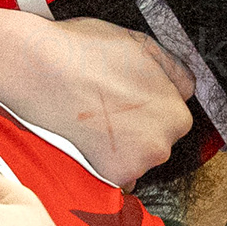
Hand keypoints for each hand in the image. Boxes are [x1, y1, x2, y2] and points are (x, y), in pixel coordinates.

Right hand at [4, 16, 197, 185]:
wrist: (40, 73)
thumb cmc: (86, 55)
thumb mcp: (143, 46)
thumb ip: (175, 72)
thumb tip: (186, 87)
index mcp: (176, 115)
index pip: (175, 119)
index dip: (151, 107)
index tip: (130, 99)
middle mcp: (161, 147)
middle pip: (156, 142)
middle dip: (138, 129)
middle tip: (109, 108)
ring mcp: (133, 167)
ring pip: (135, 161)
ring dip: (121, 148)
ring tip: (95, 122)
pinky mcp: (105, 179)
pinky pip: (114, 178)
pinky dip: (103, 164)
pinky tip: (87, 139)